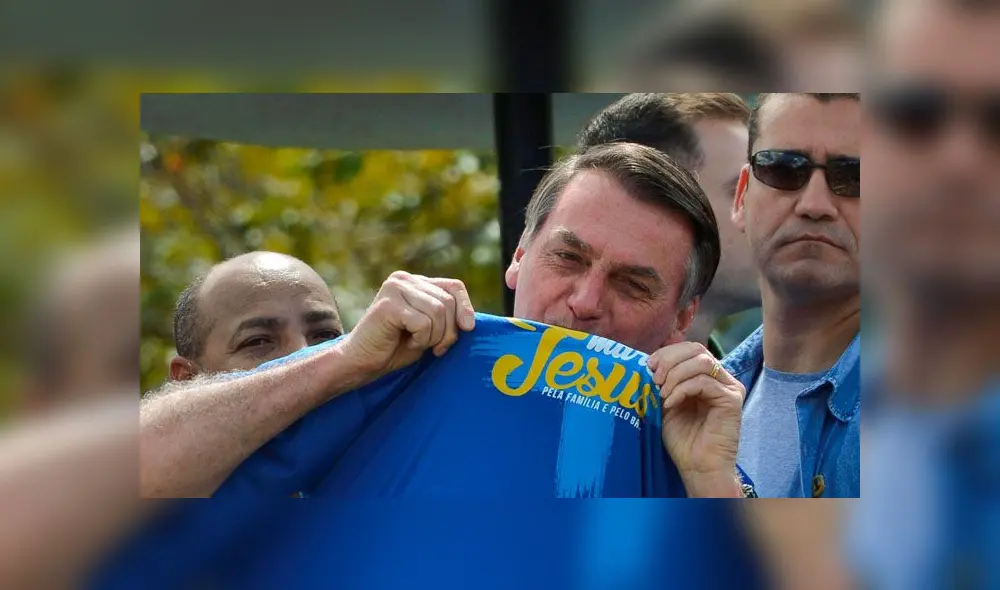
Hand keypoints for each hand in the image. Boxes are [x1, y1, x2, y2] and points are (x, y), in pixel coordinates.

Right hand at [341, 271, 476, 380]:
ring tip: (416, 343)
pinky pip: (424, 323)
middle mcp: (404, 279)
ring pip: (438, 312)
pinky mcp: (389, 304)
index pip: (454, 286)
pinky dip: (421, 340)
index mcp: (415, 281)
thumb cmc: (396, 348)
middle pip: (448, 302)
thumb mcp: (429, 328)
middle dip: (448, 331)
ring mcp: (395, 288)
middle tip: (435, 348)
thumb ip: (446, 317)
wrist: (362, 362)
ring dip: (433, 337)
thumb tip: (471, 321)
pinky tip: (406, 343)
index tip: (468, 329)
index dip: (466, 307)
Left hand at [648, 342, 744, 496]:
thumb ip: (663, 382)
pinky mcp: (732, 400)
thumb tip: (648, 361)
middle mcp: (721, 379)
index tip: (647, 365)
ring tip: (662, 393)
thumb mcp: (666, 403)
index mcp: (706, 376)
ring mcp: (729, 388)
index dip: (667, 352)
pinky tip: (670, 403)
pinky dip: (682, 390)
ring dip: (675, 374)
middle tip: (654, 377)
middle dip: (670, 360)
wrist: (697, 467)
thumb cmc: (682, 439)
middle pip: (697, 349)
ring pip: (702, 362)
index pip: (689, 349)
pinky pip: (704, 382)